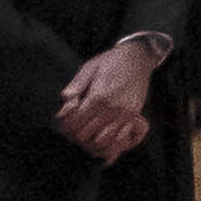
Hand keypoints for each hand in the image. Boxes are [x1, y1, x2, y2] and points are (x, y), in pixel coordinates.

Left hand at [57, 38, 155, 165]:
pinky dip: (108, 143)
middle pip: (85, 135)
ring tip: (85, 134)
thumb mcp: (90, 67)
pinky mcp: (133, 116)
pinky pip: (119, 138)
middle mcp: (111, 108)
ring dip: (90, 141)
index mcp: (98, 96)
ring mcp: (124, 114)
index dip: (65, 126)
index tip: (62, 124)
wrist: (138, 57)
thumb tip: (64, 100)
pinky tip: (101, 138)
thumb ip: (76, 85)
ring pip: (101, 141)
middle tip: (71, 130)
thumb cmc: (111, 61)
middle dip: (74, 135)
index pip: (75, 123)